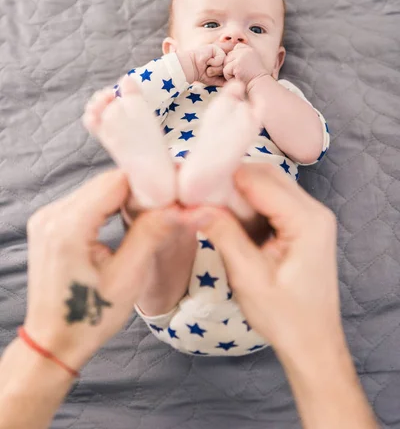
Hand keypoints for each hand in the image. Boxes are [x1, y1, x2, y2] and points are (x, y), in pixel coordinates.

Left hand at [23, 169, 183, 370]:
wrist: (53, 341)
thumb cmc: (90, 317)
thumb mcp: (129, 277)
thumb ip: (153, 233)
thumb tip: (184, 206)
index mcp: (68, 227)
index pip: (116, 181)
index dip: (148, 184)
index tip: (172, 196)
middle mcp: (51, 214)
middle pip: (106, 181)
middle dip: (138, 189)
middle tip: (166, 206)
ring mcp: (46, 216)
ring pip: (97, 187)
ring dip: (124, 195)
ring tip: (148, 215)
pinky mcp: (48, 222)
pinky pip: (85, 199)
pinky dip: (108, 203)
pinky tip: (124, 217)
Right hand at [177, 44, 225, 85]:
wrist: (191, 68)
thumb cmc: (201, 74)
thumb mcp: (214, 80)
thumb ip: (224, 81)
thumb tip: (234, 83)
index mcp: (222, 64)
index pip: (229, 70)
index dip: (223, 74)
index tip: (211, 75)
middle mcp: (222, 57)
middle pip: (228, 68)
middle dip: (218, 72)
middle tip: (209, 70)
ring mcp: (219, 52)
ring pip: (224, 64)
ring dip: (215, 68)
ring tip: (207, 66)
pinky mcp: (216, 48)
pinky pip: (221, 58)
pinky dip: (213, 62)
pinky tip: (207, 61)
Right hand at [189, 162, 341, 358]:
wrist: (312, 342)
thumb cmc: (285, 317)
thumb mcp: (248, 277)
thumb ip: (224, 234)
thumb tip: (193, 206)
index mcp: (307, 221)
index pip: (259, 180)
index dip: (224, 177)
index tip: (191, 182)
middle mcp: (315, 211)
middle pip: (266, 174)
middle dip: (230, 179)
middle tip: (198, 192)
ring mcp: (311, 216)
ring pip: (268, 183)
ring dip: (238, 190)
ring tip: (209, 203)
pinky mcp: (303, 223)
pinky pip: (272, 198)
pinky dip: (248, 201)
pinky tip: (228, 214)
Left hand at [221, 44, 267, 88]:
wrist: (259, 84)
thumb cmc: (254, 77)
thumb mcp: (251, 62)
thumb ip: (242, 56)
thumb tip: (228, 55)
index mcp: (249, 49)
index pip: (236, 48)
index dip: (235, 58)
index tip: (241, 66)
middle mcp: (245, 51)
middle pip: (229, 56)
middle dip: (231, 65)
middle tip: (240, 73)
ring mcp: (241, 57)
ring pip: (226, 62)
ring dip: (229, 71)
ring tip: (239, 75)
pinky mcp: (237, 64)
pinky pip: (226, 70)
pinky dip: (229, 77)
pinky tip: (237, 78)